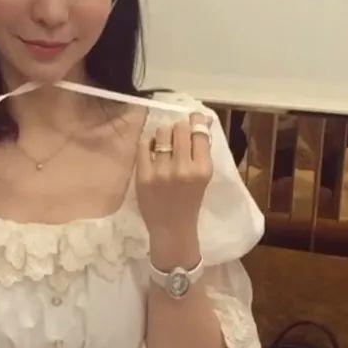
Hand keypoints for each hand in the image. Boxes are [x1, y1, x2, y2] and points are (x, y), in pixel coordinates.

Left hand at [135, 111, 212, 239]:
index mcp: (203, 169)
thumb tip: (204, 119)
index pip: (199, 132)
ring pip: (161, 133)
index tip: (193, 118)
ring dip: (163, 134)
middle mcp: (183, 168)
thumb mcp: (203, 176)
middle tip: (177, 135)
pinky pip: (143, 145)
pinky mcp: (143, 175)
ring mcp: (161, 171)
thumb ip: (202, 150)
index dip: (196, 120)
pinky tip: (151, 151)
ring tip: (164, 144)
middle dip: (179, 128)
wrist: (172, 228)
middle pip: (180, 128)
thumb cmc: (190, 201)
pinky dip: (147, 144)